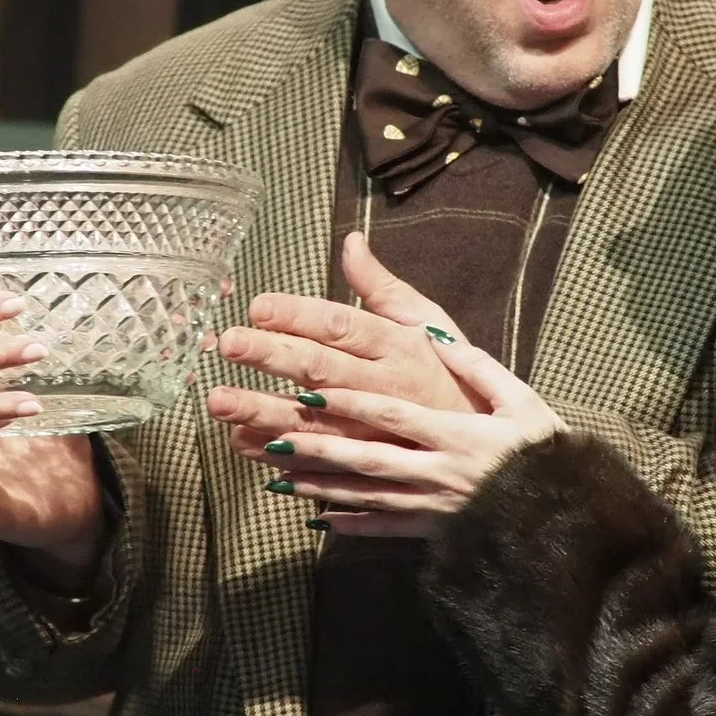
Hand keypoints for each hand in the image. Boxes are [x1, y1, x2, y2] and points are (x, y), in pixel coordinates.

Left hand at [206, 232, 471, 448]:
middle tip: (229, 343)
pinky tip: (244, 446)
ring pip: (315, 423)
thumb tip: (350, 243)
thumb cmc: (452, 379)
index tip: (258, 306)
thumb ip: (383, 288)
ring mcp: (379, 435)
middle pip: (321, 369)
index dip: (300, 315)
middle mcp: (387, 389)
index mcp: (399, 347)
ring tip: (220, 403)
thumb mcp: (428, 323)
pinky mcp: (375, 472)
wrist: (494, 451)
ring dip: (264, 413)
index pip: (342, 325)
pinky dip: (283, 459)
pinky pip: (324, 468)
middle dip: (272, 355)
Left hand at [243, 336, 564, 537]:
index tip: (312, 390)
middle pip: (369, 458)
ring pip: (369, 496)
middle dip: (320, 448)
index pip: (396, 415)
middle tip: (274, 436)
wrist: (572, 519)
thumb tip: (438, 337)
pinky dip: (355, 526)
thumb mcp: (521, 401)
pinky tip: (321, 521)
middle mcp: (442, 473)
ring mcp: (437, 508)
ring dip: (323, 487)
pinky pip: (390, 530)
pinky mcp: (439, 533)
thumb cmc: (547, 452)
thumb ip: (479, 368)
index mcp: (461, 435)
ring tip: (279, 476)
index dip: (352, 402)